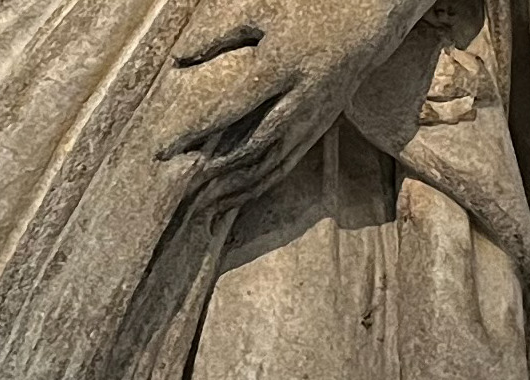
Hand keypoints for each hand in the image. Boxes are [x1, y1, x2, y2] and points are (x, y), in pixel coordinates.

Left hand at [157, 0, 430, 207]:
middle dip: (211, 173)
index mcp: (281, 66)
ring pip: (267, 165)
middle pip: (249, 147)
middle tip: (177, 192)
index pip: (230, 107)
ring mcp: (309, 121)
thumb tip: (177, 60)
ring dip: (232, 190)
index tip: (164, 150)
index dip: (196, 131)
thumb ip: (218, 34)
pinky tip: (230, 203)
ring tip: (200, 209)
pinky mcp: (314, 133)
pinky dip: (255, 188)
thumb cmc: (308, 10)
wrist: (365, 23)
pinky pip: (282, 168)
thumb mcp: (263, 11)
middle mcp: (298, 100)